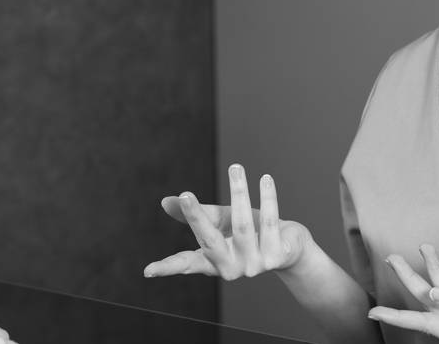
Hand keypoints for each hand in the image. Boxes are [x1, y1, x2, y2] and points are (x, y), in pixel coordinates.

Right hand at [143, 164, 312, 279]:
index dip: (168, 267)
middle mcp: (231, 268)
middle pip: (211, 242)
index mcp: (214, 262)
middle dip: (197, 217)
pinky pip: (270, 222)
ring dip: (239, 192)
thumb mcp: (222, 223)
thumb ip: (198, 214)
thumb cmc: (251, 234)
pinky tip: (265, 179)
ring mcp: (255, 265)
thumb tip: (166, 202)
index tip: (147, 271)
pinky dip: (267, 198)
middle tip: (185, 195)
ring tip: (236, 167)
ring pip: (243, 225)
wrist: (291, 250)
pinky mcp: (277, 256)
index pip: (187, 264)